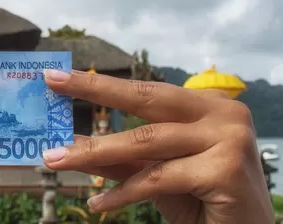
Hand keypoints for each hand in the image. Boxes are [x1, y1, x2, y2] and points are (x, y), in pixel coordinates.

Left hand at [42, 69, 272, 223]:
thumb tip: (72, 142)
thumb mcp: (156, 172)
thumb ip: (122, 156)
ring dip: (96, 152)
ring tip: (57, 159)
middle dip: (95, 90)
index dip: (102, 84)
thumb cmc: (202, 205)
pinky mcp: (226, 169)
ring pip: (147, 142)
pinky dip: (123, 193)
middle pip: (148, 100)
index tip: (58, 77)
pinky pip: (159, 178)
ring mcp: (230, 138)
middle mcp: (225, 113)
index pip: (148, 91)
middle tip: (52, 84)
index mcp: (211, 105)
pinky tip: (98, 203)